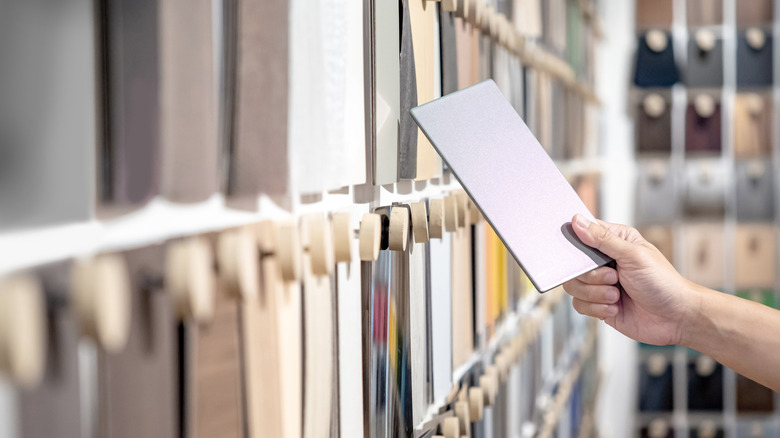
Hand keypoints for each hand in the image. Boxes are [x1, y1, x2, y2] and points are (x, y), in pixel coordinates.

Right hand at [562, 214, 700, 345]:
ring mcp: (600, 284)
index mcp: (614, 241)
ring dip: (595, 294)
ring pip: (573, 286)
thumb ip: (603, 238)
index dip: (576, 243)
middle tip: (614, 278)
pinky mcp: (598, 304)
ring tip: (617, 296)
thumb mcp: (633, 255)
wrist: (676, 318)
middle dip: (592, 276)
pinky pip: (579, 305)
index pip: (582, 234)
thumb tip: (578, 220)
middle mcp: (604, 262)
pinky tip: (616, 307)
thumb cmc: (663, 283)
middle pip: (573, 264)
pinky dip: (597, 308)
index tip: (581, 254)